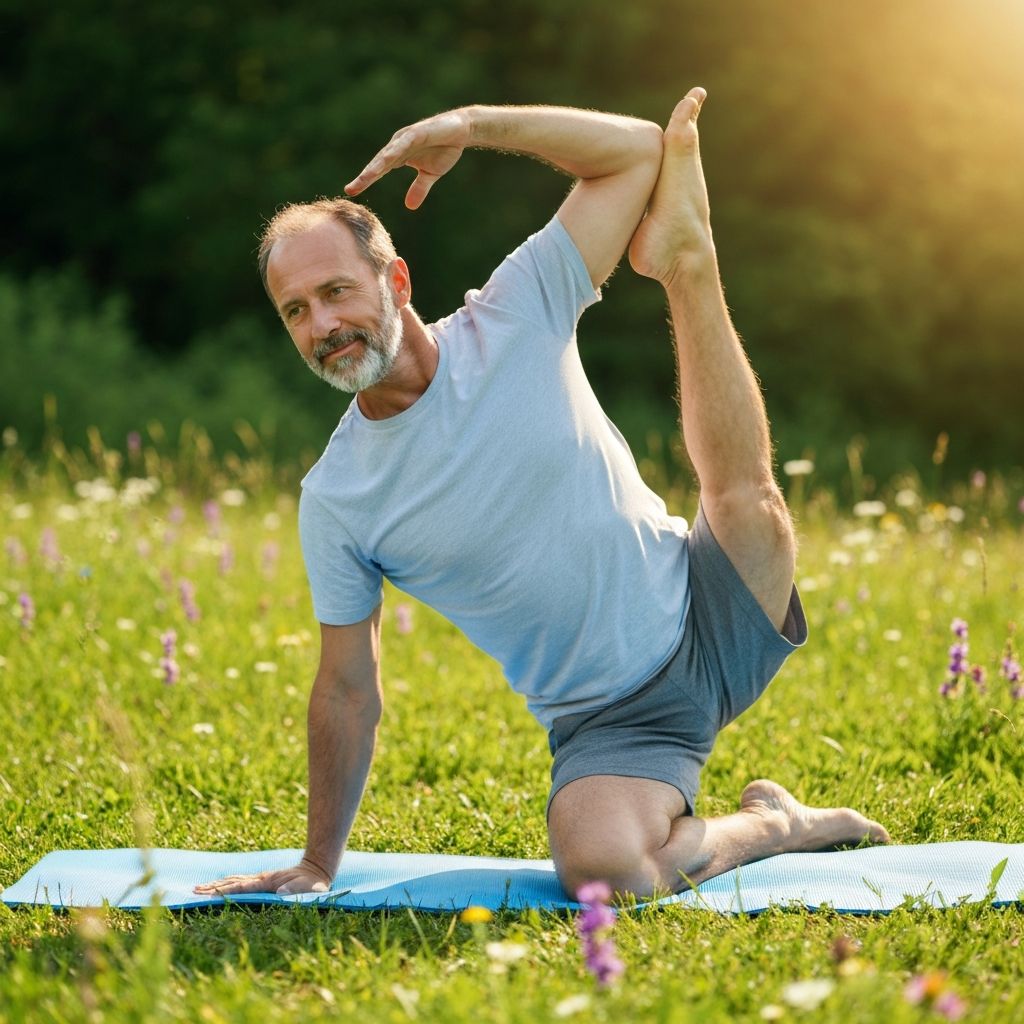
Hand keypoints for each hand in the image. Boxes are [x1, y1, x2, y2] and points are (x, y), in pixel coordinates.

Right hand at [193, 860, 333, 897]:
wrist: (317, 869)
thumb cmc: (313, 883)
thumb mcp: (307, 888)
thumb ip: (294, 889)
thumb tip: (280, 891)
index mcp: (268, 882)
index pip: (243, 887)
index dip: (227, 890)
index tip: (210, 893)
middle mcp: (262, 879)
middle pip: (233, 882)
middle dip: (214, 886)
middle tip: (194, 890)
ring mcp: (262, 878)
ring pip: (235, 880)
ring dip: (218, 884)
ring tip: (200, 887)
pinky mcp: (264, 880)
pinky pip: (242, 882)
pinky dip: (228, 882)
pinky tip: (221, 884)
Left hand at [344, 109, 472, 209]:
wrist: (462, 130)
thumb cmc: (444, 149)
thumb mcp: (430, 174)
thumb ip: (418, 189)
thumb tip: (409, 207)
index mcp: (398, 157)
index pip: (378, 171)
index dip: (365, 182)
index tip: (351, 192)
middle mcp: (397, 147)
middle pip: (377, 164)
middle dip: (364, 177)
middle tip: (350, 190)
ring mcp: (405, 138)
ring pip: (387, 155)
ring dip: (376, 166)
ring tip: (365, 178)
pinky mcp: (417, 132)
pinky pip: (403, 143)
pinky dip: (395, 151)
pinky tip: (386, 160)